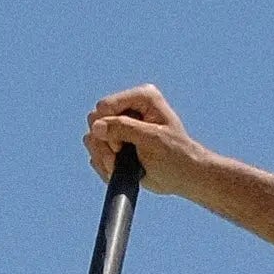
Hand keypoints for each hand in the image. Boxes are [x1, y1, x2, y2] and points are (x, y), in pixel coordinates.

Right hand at [84, 84, 208, 196]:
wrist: (182, 177)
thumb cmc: (175, 155)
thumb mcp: (151, 139)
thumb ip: (124, 129)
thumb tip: (96, 126)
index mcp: (141, 97)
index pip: (105, 106)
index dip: (108, 127)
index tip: (124, 145)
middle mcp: (128, 107)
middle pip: (94, 121)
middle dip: (105, 144)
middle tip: (122, 158)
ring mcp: (120, 125)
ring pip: (91, 138)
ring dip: (103, 157)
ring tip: (122, 167)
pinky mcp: (115, 142)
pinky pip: (95, 152)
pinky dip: (104, 165)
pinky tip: (120, 170)